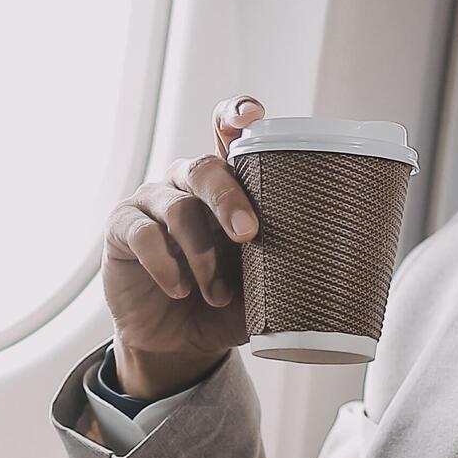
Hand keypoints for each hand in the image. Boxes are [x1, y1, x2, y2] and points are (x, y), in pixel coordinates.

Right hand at [100, 96, 267, 399]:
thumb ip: (285, 263)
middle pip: (204, 168)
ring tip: (216, 295)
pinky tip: (178, 289)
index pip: (227, 133)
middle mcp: (186, 183)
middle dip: (229, 199)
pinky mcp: (122, 228)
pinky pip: (143, 234)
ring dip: (202, 256)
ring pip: (178, 208)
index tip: (253, 117)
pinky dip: (166, 265)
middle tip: (249, 235)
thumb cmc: (228, 304)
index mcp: (226, 185)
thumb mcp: (264, 285)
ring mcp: (151, 202)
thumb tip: (336, 267)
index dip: (236, 115)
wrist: (179, 343)